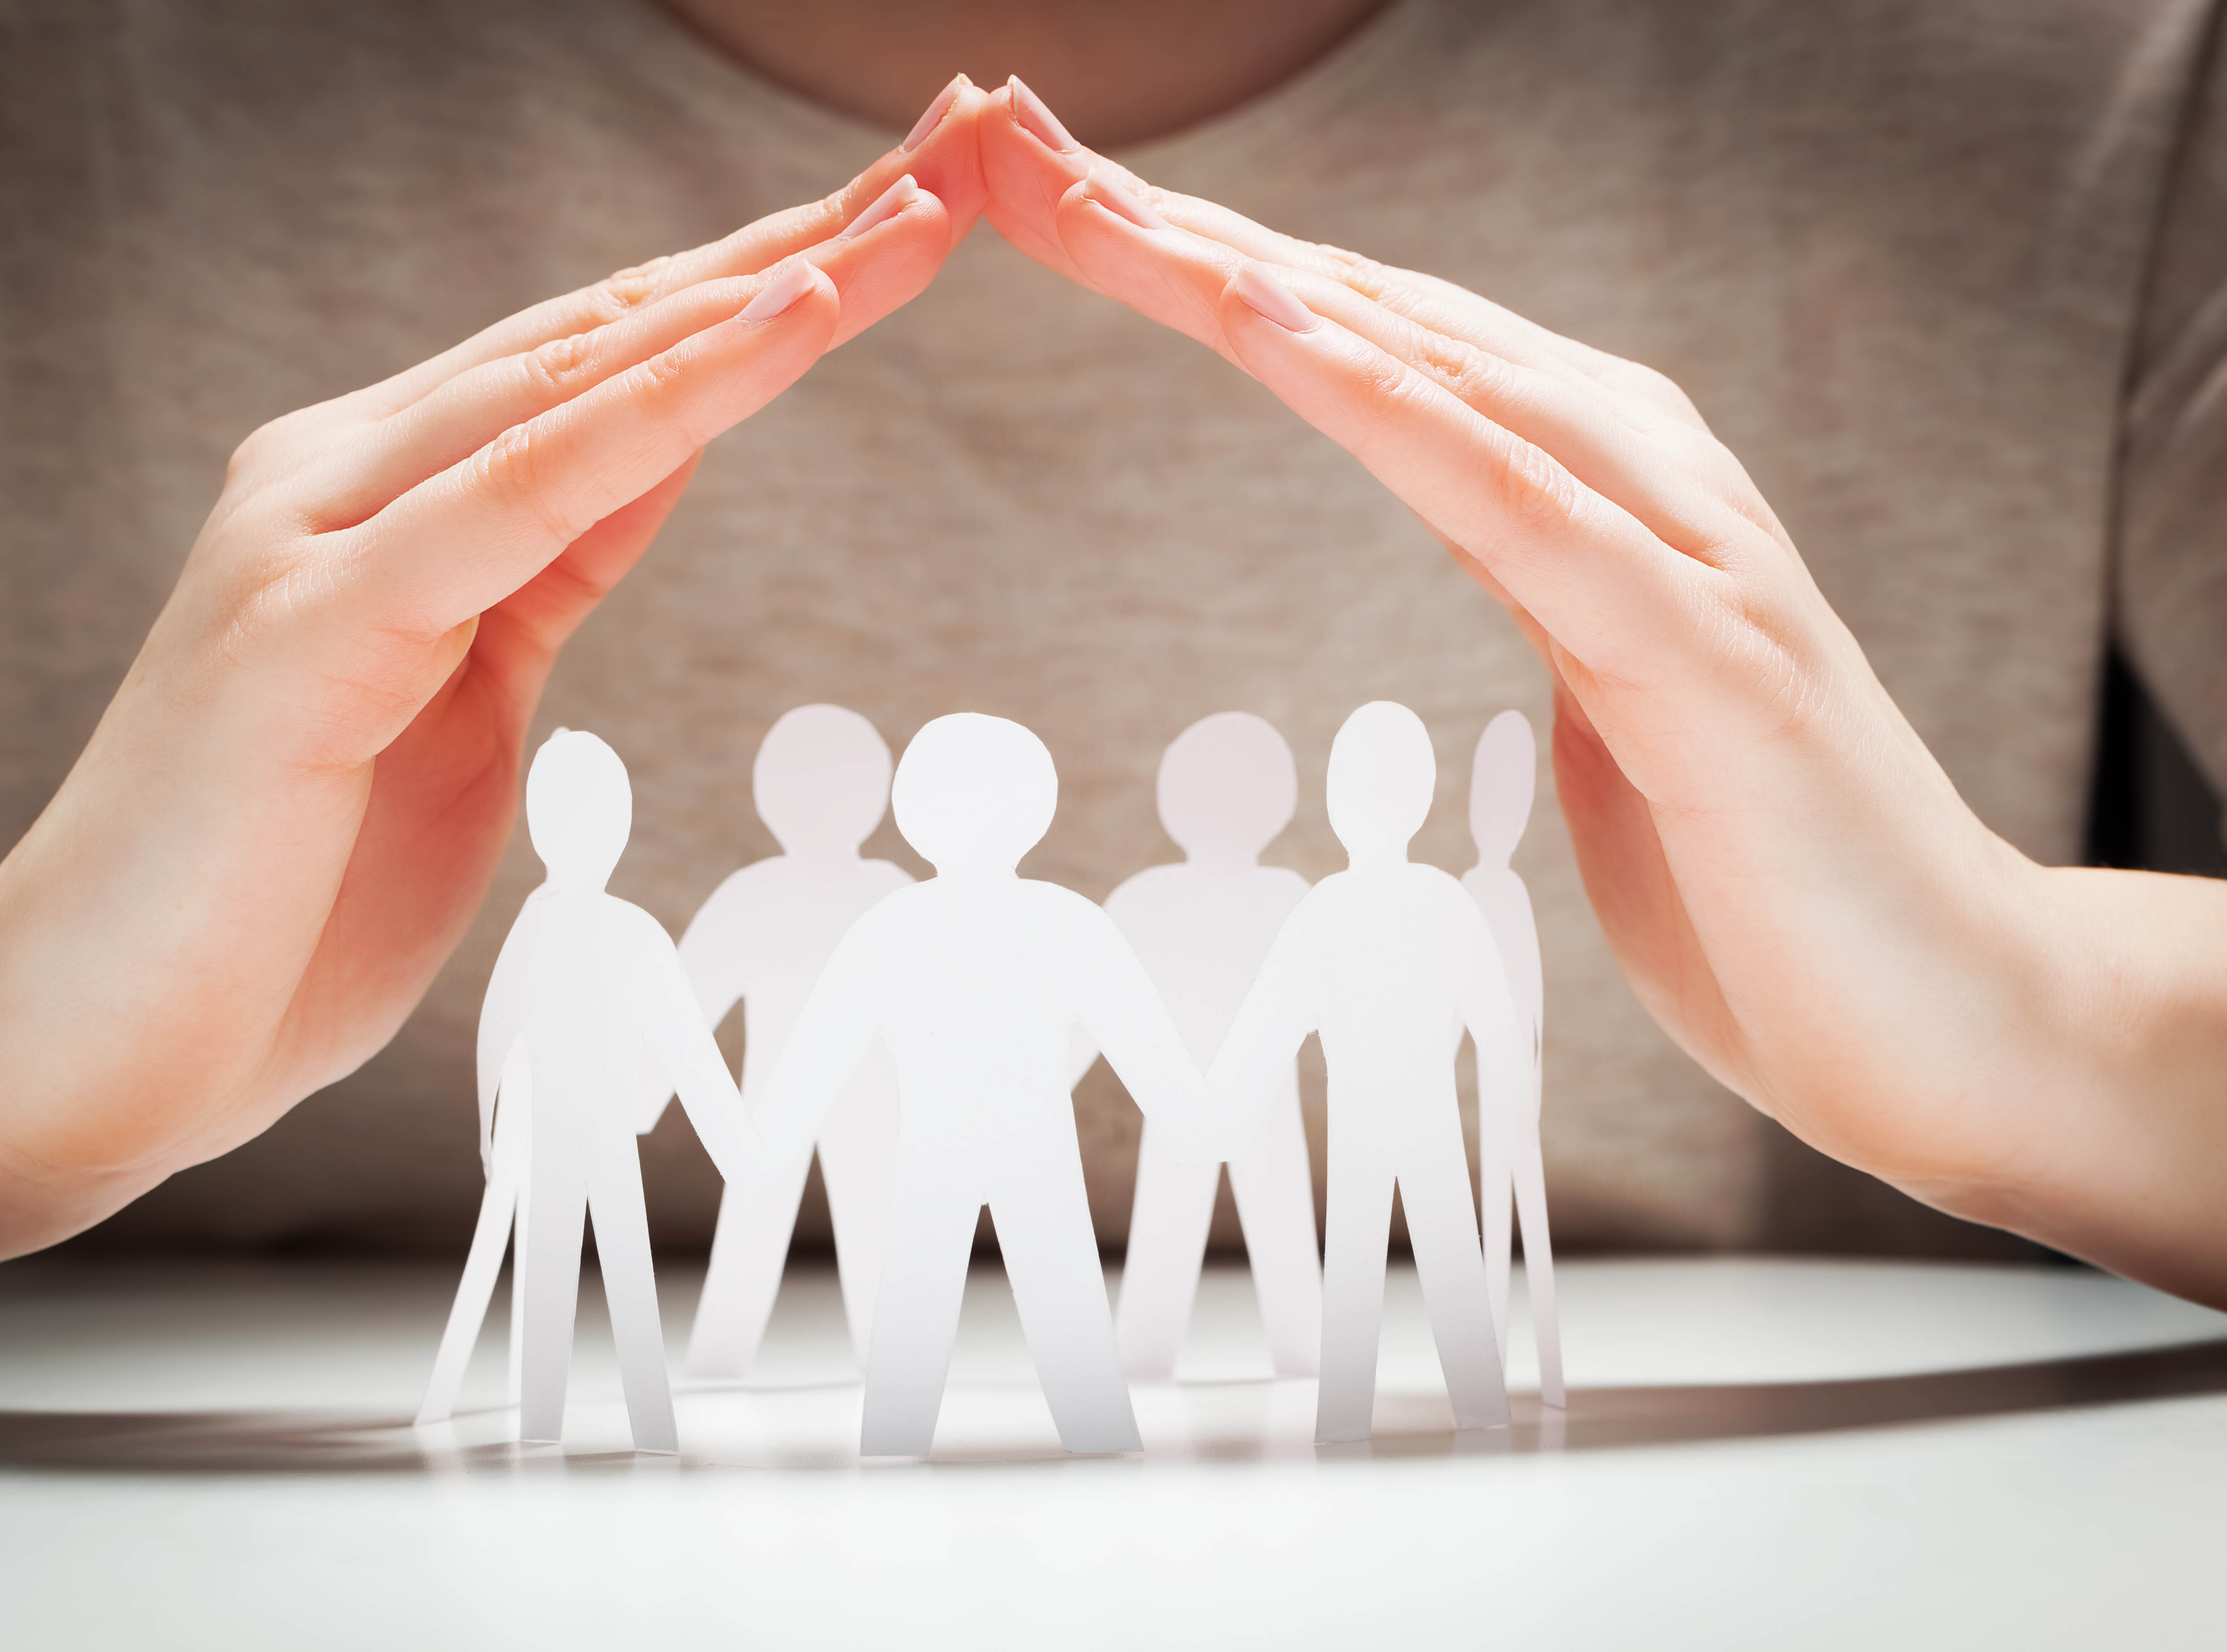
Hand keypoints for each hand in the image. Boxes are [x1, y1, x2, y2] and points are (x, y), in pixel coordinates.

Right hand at [0, 79, 992, 1326]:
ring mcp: (309, 541)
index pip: (599, 361)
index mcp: (377, 497)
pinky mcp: (303, 631)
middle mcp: (336, 479)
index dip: (757, 286)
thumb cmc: (281, 897)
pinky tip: (775, 328)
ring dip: (757, 291)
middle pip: (603, 334)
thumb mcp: (461, 701)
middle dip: (789, 248)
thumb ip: (538, 569)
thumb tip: (654, 458)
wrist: (88, 1044)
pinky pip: (518, 496)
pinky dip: (656, 409)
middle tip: (954, 161)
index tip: (900, 225)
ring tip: (908, 213)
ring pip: (572, 381)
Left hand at [977, 80, 2226, 1302]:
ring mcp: (1683, 554)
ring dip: (1253, 279)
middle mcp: (1640, 476)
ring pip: (1434, 372)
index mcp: (1596, 487)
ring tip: (1098, 199)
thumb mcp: (1615, 700)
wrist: (1958, 1018)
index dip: (1199, 265)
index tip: (1047, 207)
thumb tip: (1484, 533)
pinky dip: (1400, 408)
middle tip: (1001, 144)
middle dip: (1178, 232)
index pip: (1364, 343)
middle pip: (1370, 316)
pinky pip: (1520, 505)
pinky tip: (1285, 325)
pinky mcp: (1706, 658)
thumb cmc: (1764, 878)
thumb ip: (1553, 590)